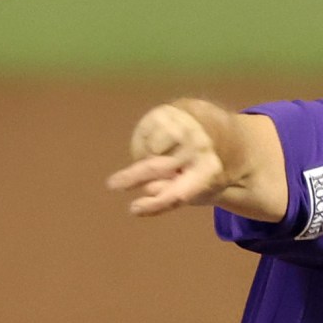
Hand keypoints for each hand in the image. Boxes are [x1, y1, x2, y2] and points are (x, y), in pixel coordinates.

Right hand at [107, 103, 230, 216]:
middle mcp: (198, 146)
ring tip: (157, 159)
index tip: (134, 209)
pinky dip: (144, 144)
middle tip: (112, 185)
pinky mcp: (167, 114)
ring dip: (144, 159)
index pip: (178, 193)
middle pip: (156, 167)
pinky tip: (156, 142)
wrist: (206, 128)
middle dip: (131, 177)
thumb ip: (171, 193)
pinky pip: (143, 135)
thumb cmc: (195, 167)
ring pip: (148, 151)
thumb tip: (150, 189)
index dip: (155, 204)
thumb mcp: (189, 187)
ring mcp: (183, 127)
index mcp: (209, 171)